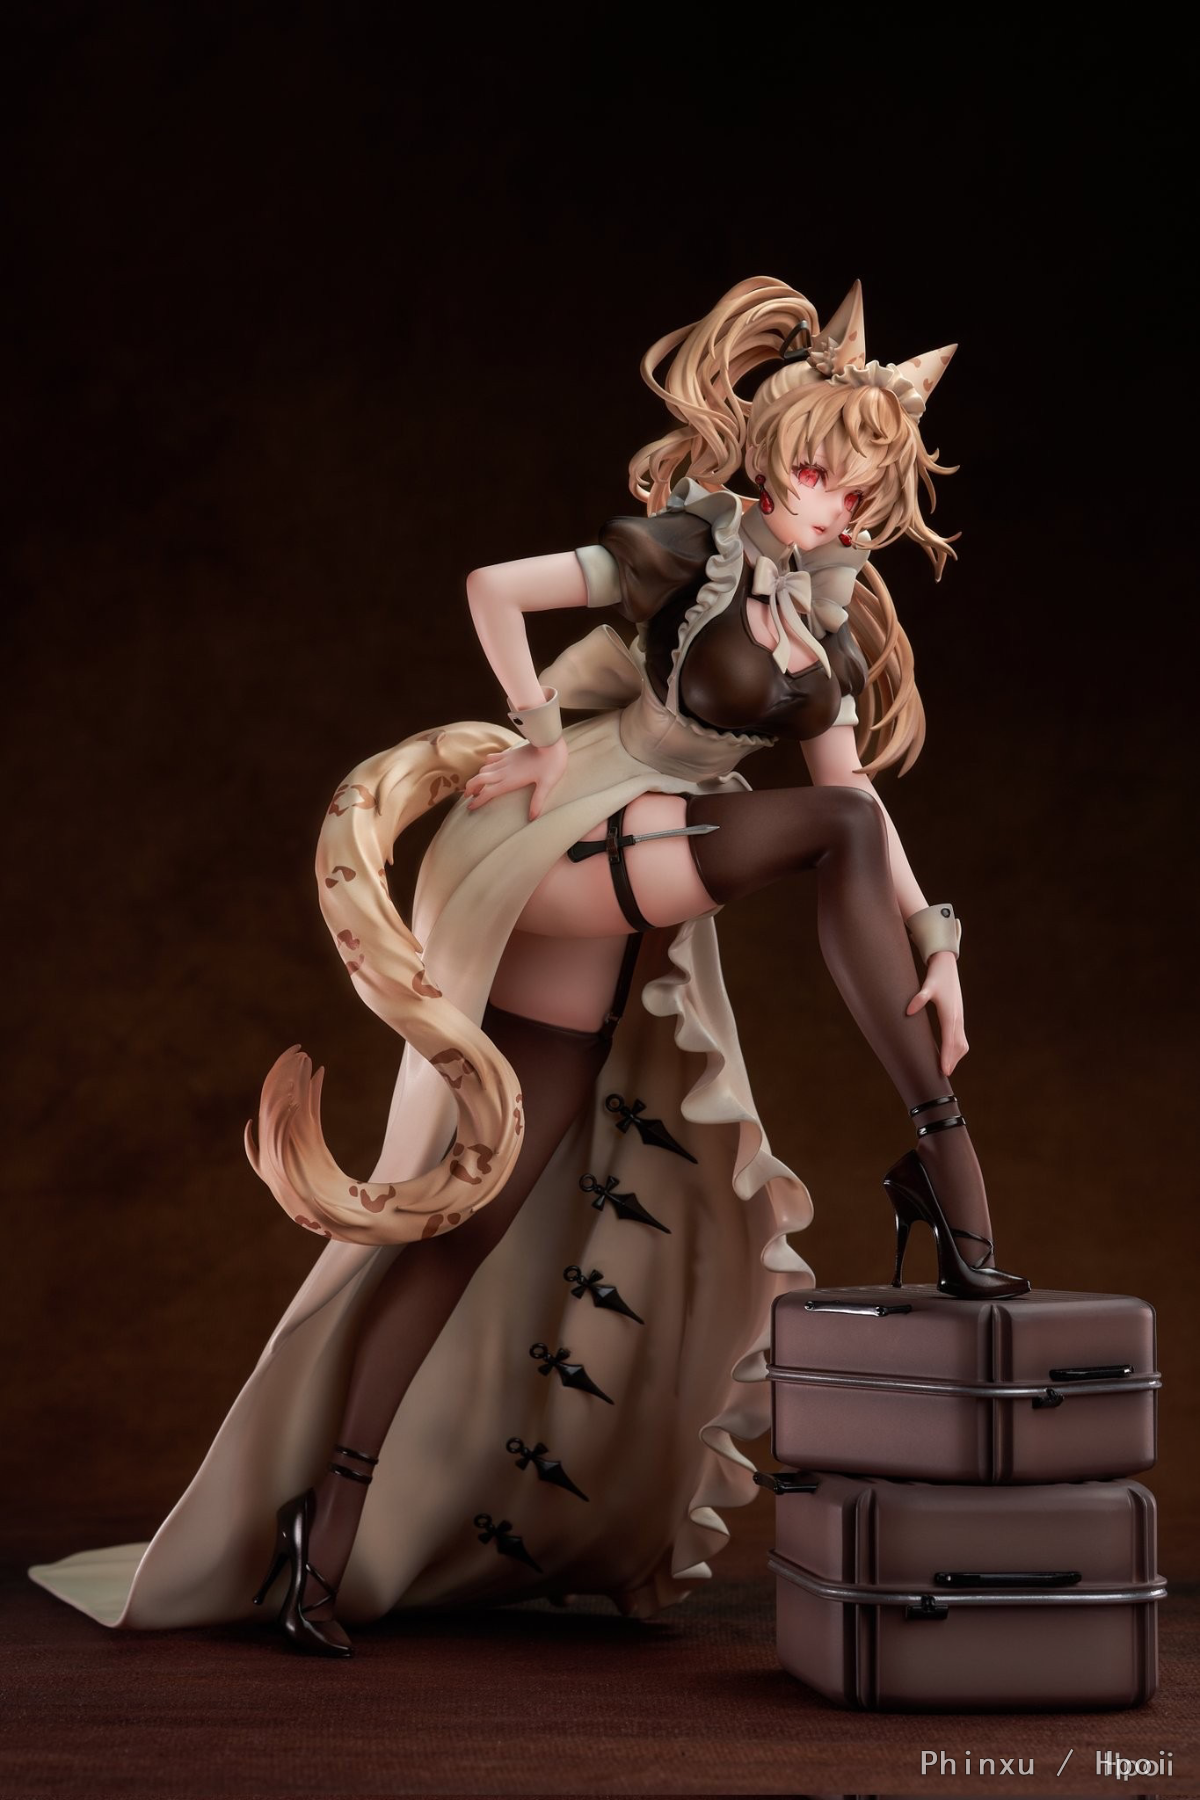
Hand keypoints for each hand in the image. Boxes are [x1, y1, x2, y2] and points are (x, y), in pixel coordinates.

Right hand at [463, 737, 567, 822]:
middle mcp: (504, 770)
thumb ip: (537, 801)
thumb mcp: (547, 784)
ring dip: (477, 778)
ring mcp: (505, 760)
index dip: (478, 801)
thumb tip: (532, 818)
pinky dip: (485, 765)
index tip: (470, 808)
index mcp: (510, 780)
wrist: (550, 740)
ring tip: (476, 787)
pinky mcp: (509, 753)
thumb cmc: (552, 763)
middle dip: (470, 789)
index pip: (488, 793)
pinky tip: (487, 768)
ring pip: (483, 769)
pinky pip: (491, 758)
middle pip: (479, 780)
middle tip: (467, 797)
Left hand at [905, 949, 967, 1078]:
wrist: (947, 966)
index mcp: (950, 1013)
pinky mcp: (958, 1016)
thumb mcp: (928, 985)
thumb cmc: (936, 976)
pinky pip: (960, 1037)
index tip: (944, 1071)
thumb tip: (909, 1010)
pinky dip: (956, 1049)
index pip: (950, 1040)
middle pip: (958, 1045)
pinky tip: (949, 1055)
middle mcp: (957, 1018)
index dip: (947, 1056)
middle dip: (952, 1061)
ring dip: (955, 1056)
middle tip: (943, 1075)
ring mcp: (959, 1018)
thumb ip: (920, 997)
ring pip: (962, 1043)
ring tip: (946, 1069)